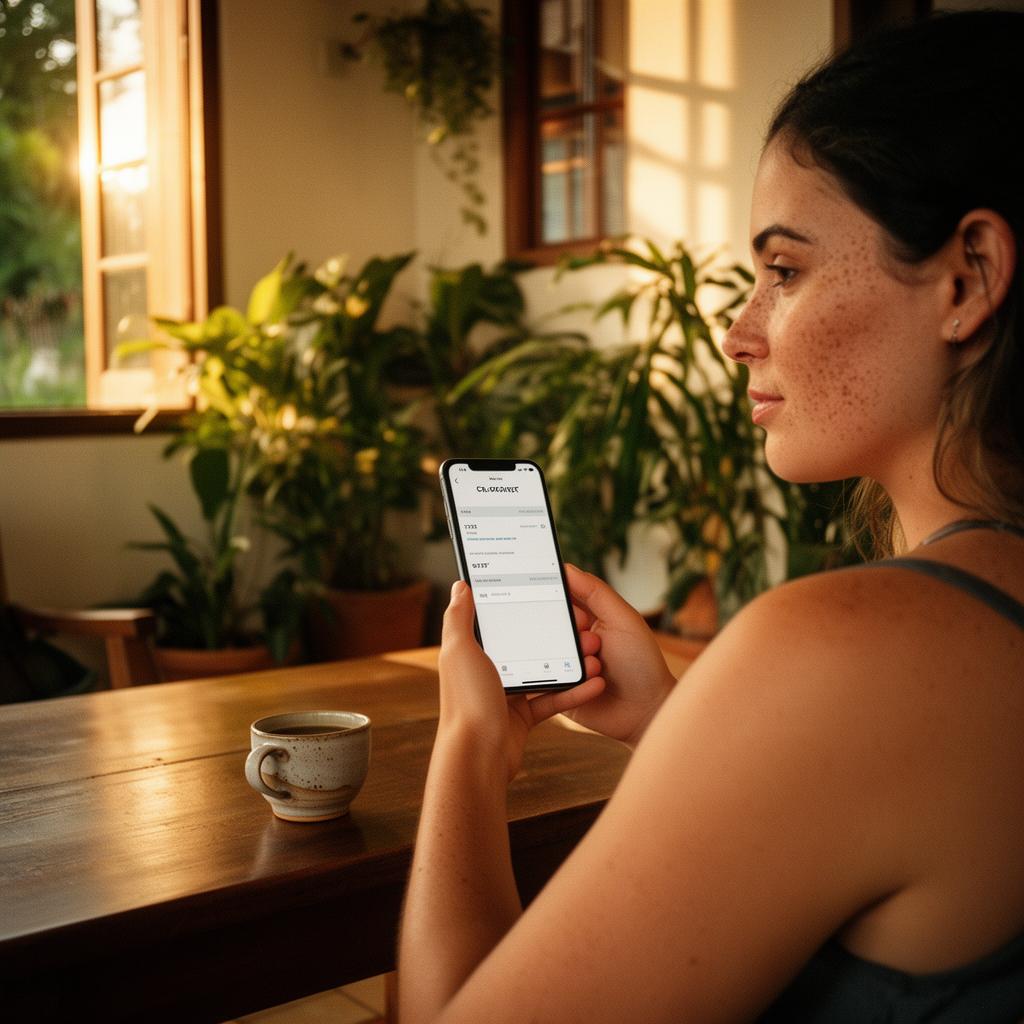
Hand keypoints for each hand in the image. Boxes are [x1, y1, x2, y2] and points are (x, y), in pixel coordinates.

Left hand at [438, 581, 604, 779]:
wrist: (478, 757)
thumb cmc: (467, 701)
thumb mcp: (460, 650)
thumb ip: (459, 617)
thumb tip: (460, 586)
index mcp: (470, 652)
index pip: (493, 621)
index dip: (514, 605)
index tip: (539, 591)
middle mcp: (486, 671)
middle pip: (523, 644)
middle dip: (550, 634)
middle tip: (578, 622)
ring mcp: (505, 695)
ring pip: (543, 671)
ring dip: (568, 663)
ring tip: (592, 651)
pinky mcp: (522, 717)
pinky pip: (552, 700)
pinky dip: (573, 692)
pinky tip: (594, 684)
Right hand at [563, 564, 676, 745]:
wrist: (647, 711)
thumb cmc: (641, 662)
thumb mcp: (624, 620)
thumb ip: (596, 592)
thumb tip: (566, 567)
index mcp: (585, 617)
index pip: (559, 598)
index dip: (556, 595)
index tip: (552, 594)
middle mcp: (570, 640)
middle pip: (546, 624)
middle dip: (568, 630)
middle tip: (591, 639)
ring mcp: (561, 665)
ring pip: (542, 651)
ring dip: (571, 656)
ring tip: (598, 664)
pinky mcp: (556, 691)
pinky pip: (545, 681)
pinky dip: (568, 680)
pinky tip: (595, 682)